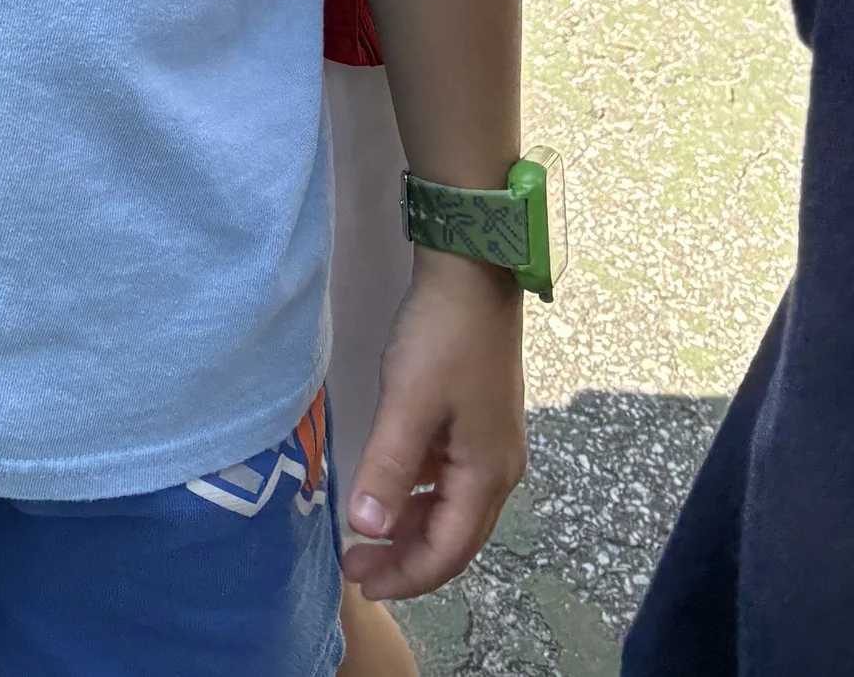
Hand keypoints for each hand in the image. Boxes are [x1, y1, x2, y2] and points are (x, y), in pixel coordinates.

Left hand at [343, 251, 524, 601]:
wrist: (473, 271)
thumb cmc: (441, 336)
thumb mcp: (407, 401)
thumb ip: (387, 468)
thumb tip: (367, 530)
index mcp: (487, 474)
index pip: (447, 552)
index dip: (406, 575)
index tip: (361, 581)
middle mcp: (498, 469)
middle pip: (454, 538)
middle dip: (406, 559)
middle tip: (355, 565)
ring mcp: (492, 445)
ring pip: (451, 509)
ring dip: (410, 527)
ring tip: (365, 533)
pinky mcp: (479, 422)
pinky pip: (449, 479)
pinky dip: (418, 494)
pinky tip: (388, 485)